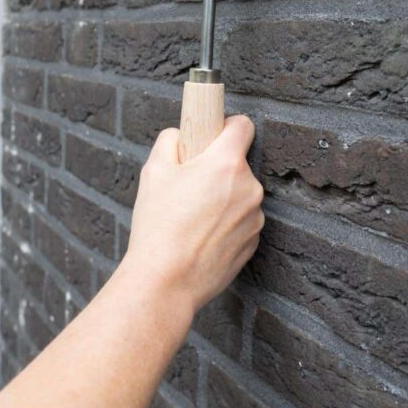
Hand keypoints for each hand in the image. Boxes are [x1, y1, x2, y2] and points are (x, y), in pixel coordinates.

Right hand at [120, 115, 264, 316]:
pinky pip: (241, 222)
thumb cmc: (159, 226)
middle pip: (237, 164)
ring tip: (190, 219)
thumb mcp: (153, 171)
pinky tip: (199, 238)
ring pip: (239, 195)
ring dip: (222, 199)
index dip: (224, 126)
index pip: (242, 125)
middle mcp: (249, 187)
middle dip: (216, 170)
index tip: (211, 136)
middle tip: (187, 187)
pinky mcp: (253, 243)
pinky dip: (225, 225)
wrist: (167, 281)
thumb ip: (170, 141)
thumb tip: (180, 136)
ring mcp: (255, 218)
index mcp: (227, 163)